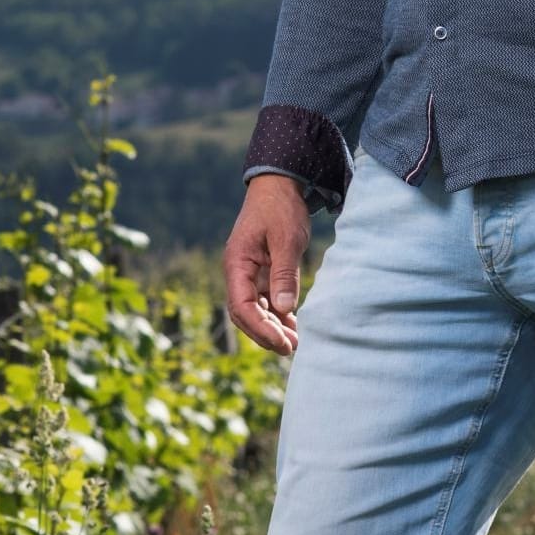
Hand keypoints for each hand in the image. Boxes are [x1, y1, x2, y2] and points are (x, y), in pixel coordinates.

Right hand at [224, 174, 313, 354]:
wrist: (279, 185)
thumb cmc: (281, 208)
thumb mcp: (287, 239)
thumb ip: (285, 273)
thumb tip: (284, 308)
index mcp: (237, 264)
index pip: (241, 306)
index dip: (260, 329)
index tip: (283, 342)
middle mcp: (239, 273)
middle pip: (245, 314)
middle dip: (266, 335)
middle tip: (292, 349)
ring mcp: (250, 274)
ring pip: (256, 311)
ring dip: (274, 328)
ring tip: (297, 343)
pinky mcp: (262, 273)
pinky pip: (267, 302)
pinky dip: (280, 316)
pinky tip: (296, 327)